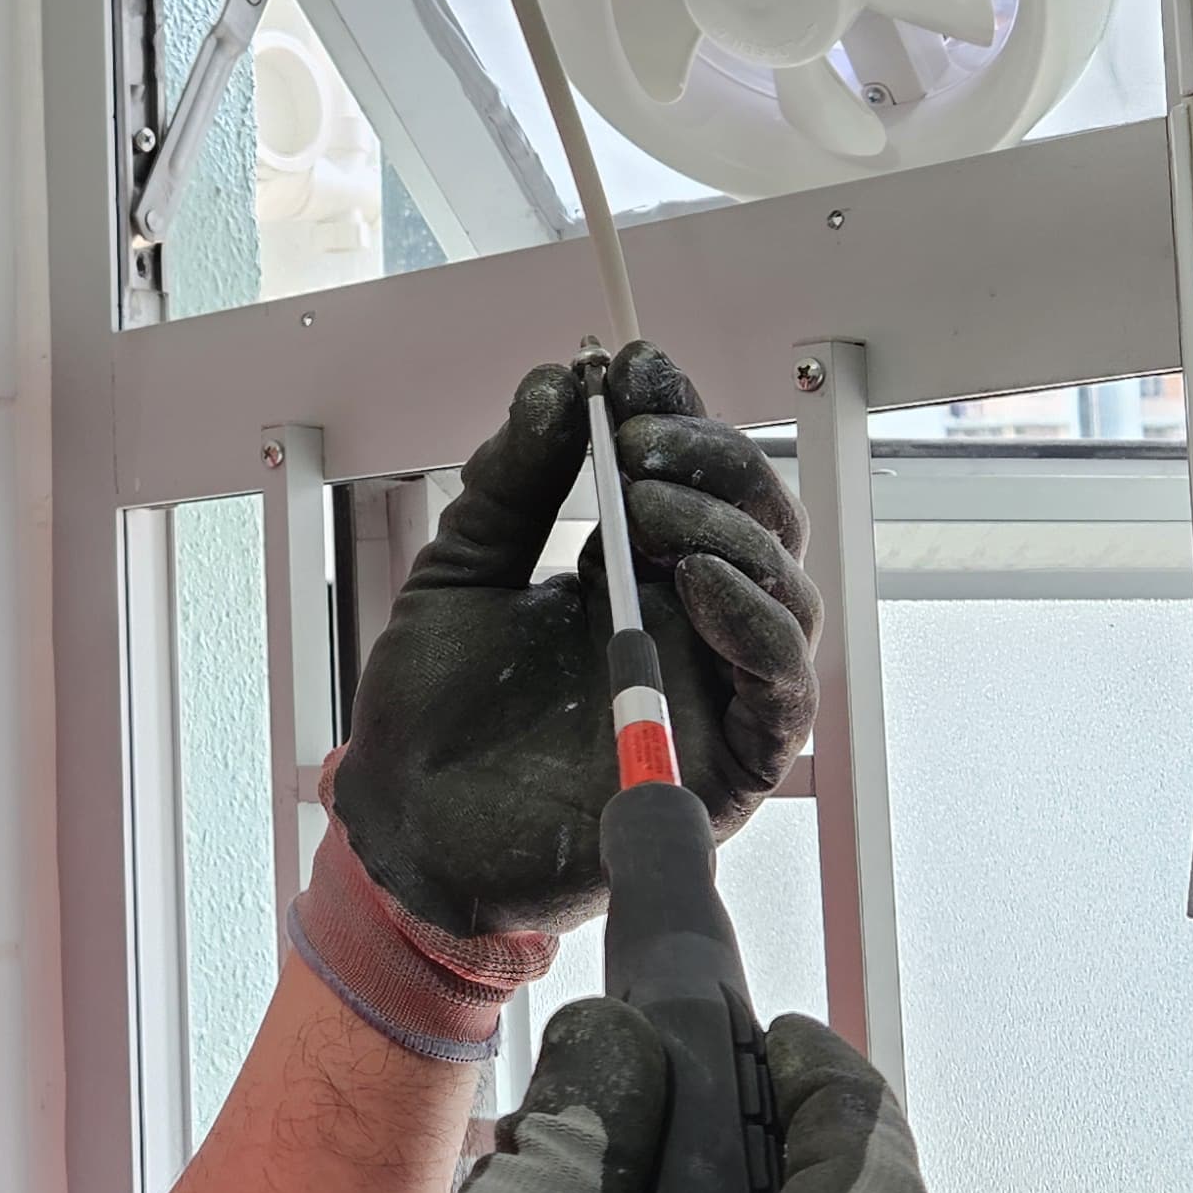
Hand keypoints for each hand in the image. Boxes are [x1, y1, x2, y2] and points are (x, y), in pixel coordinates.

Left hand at [297, 345, 815, 1042]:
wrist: (407, 824)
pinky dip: (755, 625)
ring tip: (650, 507)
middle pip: (758, 519)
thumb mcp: (459, 571)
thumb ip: (509, 482)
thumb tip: (556, 384)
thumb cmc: (434, 712)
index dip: (677, 412)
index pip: (692, 474)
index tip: (633, 368)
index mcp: (634, 570)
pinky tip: (697, 583)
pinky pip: (781, 687)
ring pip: (784, 590)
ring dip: (727, 531)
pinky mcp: (729, 763)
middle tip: (637, 440)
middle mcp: (690, 623)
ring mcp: (715, 690)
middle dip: (710, 459)